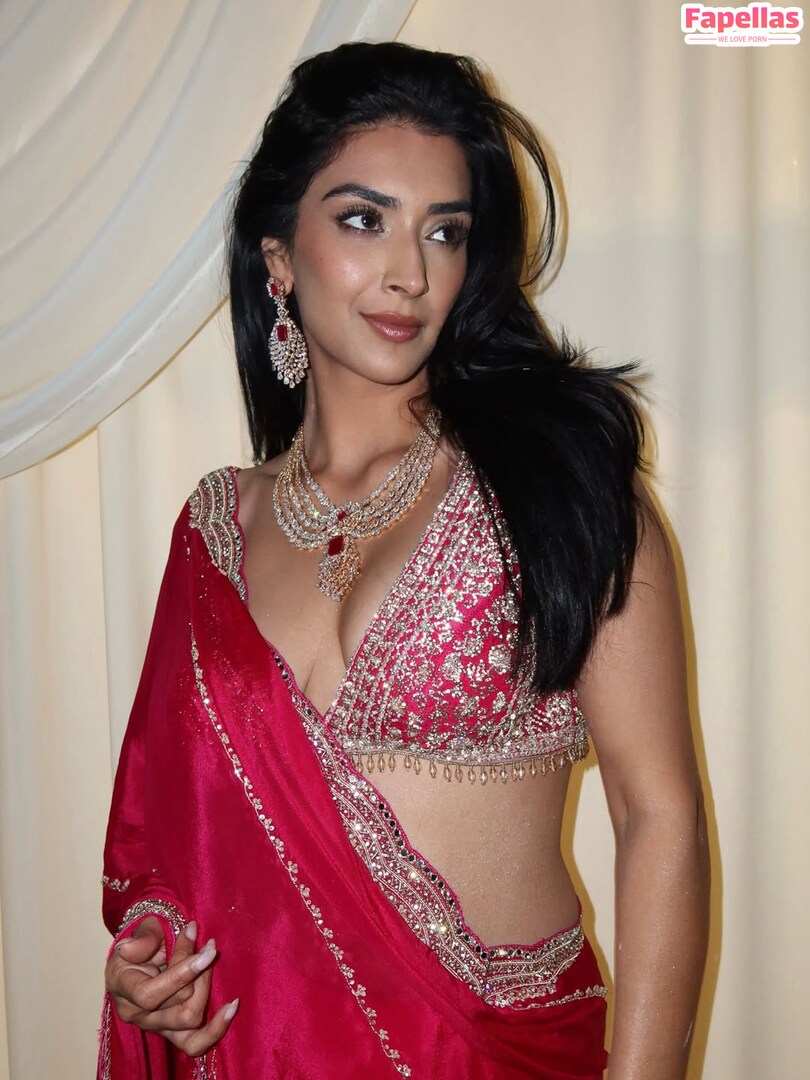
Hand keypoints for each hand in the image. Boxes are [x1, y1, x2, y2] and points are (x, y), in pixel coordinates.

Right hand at [104, 916, 238, 1056]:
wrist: (144, 955)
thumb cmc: (144, 940)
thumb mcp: (143, 929)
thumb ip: (143, 937)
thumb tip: (131, 949)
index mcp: (123, 988)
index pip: (151, 994)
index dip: (182, 973)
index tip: (207, 950)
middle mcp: (137, 1014)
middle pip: (178, 1005)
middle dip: (200, 973)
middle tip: (208, 946)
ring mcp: (156, 1026)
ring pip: (190, 1019)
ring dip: (207, 988)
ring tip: (212, 959)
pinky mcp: (173, 1032)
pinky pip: (194, 1044)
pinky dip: (216, 1029)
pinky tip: (232, 1006)